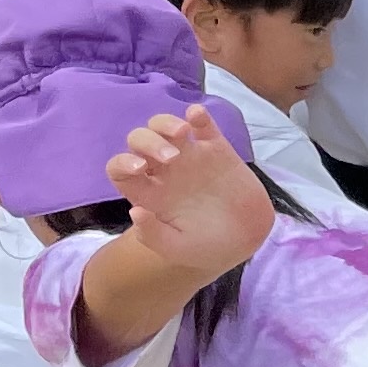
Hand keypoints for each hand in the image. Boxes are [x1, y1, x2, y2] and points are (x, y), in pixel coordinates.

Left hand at [107, 107, 271, 278]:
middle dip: (148, 141)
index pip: (120, 168)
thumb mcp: (178, 251)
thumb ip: (154, 236)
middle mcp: (164, 171)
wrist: (246, 241)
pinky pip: (203, 125)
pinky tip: (197, 116)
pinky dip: (198, 115)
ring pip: (165, 127)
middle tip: (171, 158)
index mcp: (149, 193)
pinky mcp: (217, 150)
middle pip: (139, 140)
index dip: (123, 163)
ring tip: (183, 133)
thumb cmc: (207, 248)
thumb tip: (136, 212)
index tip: (140, 169)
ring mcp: (190, 158)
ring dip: (167, 123)